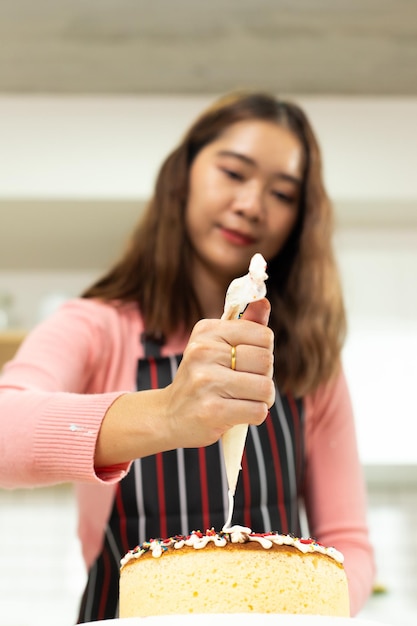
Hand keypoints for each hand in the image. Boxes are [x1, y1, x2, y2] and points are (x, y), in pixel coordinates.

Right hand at [95, 299, 273, 466]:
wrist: (169, 416)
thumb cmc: (202, 378)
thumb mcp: (217, 346)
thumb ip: (244, 325)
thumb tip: (263, 301)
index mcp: (206, 331)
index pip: (263, 335)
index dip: (263, 352)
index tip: (246, 362)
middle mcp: (203, 351)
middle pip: (266, 361)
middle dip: (264, 376)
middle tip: (244, 384)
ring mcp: (206, 381)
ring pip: (265, 387)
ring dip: (262, 399)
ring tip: (243, 400)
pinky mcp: (212, 411)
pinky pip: (258, 411)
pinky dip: (254, 415)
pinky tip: (236, 414)